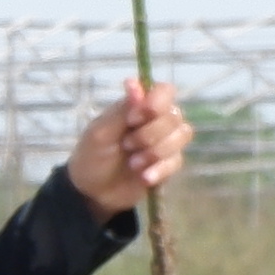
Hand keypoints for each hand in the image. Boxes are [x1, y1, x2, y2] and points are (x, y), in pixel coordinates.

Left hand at [68, 74, 189, 214]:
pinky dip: (159, 170)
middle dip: (149, 134)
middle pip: (174, 116)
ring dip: (155, 152)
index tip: (134, 119)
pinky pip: (177, 160)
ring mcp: (166, 142)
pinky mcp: (170, 164)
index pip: (164, 91)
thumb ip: (121, 109)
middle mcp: (157, 120)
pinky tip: (143, 177)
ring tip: (133, 164)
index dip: (156, 103)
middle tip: (126, 145)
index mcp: (139, 107)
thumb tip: (134, 82)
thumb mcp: (100, 132)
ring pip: (182, 136)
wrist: (93, 193)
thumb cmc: (92, 156)